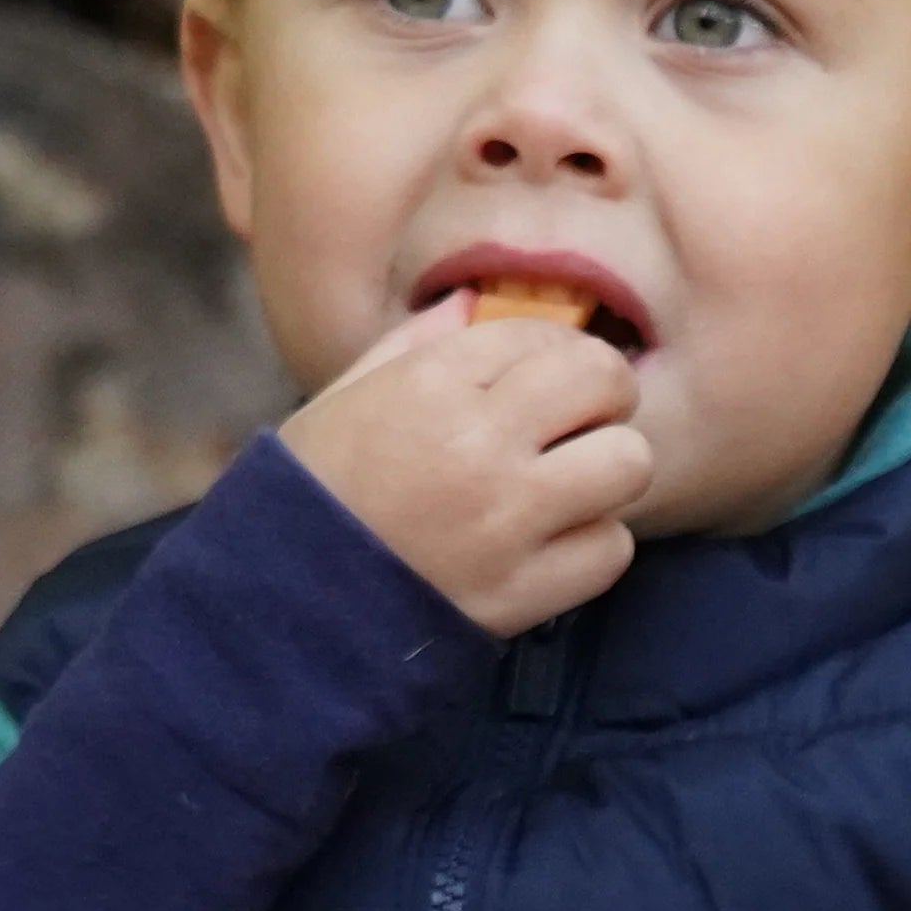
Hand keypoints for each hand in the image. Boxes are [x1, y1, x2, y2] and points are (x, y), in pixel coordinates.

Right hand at [281, 290, 648, 637]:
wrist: (284, 605)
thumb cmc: (312, 492)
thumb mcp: (345, 396)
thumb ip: (415, 344)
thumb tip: (475, 305)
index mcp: (430, 384)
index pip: (540, 336)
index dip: (555, 351)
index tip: (547, 377)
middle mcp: (479, 443)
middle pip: (605, 382)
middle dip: (604, 394)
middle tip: (582, 419)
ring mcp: (507, 520)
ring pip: (627, 463)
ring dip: (607, 469)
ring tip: (571, 482)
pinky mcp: (524, 589)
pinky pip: (612, 548)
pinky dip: (593, 544)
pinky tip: (555, 541)